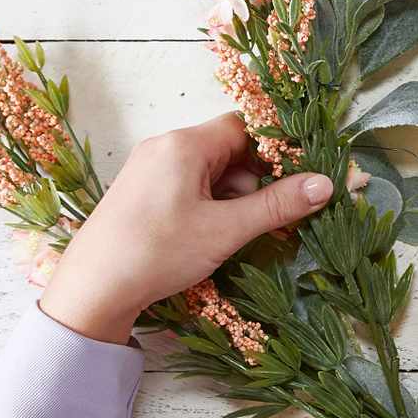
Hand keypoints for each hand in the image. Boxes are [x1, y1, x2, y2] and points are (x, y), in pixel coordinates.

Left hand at [39, 113, 333, 343]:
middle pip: (230, 149)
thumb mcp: (225, 230)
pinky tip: (224, 233)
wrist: (91, 290)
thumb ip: (278, 204)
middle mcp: (165, 147)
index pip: (246, 127)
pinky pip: (192, 186)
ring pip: (212, 171)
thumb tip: (327, 183)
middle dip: (260, 179)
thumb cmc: (156, 252)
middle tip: (285, 212)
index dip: (279, 149)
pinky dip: (215, 204)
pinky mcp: (144, 192)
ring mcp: (151, 169)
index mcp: (184, 145)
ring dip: (239, 196)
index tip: (304, 175)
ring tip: (254, 230)